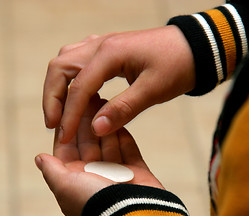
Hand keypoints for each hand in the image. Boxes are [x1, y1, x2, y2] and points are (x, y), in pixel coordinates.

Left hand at [35, 95, 163, 215]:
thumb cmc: (94, 203)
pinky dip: (123, 134)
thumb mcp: (64, 187)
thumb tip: (39, 158)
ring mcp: (116, 173)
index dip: (68, 126)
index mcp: (75, 179)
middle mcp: (94, 175)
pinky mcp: (136, 171)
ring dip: (105, 124)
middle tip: (90, 97)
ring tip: (105, 101)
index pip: (67, 147)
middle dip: (88, 121)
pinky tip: (119, 118)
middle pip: (88, 142)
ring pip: (108, 142)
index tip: (70, 105)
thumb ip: (52, 170)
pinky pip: (128, 148)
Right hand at [43, 25, 194, 142]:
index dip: (69, 115)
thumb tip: (96, 129)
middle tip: (53, 125)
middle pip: (60, 67)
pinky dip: (71, 79)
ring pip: (65, 62)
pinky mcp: (108, 49)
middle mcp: (100, 45)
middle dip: (52, 98)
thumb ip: (123, 109)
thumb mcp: (153, 90)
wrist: (195, 46)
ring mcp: (102, 44)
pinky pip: (78, 60)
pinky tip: (76, 94)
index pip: (79, 86)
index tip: (63, 137)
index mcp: (110, 54)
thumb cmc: (178, 65)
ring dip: (58, 87)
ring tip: (60, 113)